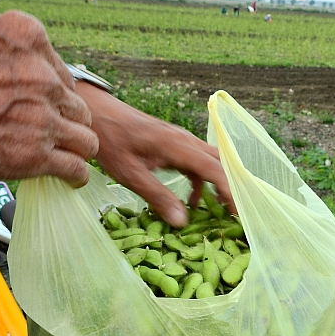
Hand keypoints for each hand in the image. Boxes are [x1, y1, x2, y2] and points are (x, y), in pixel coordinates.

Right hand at [0, 11, 97, 185]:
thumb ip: (4, 56)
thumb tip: (14, 77)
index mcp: (27, 37)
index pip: (62, 73)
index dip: (53, 96)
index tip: (44, 107)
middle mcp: (43, 75)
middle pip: (76, 108)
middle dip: (65, 122)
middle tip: (50, 135)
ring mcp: (42, 115)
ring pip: (84, 140)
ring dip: (74, 149)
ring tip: (63, 159)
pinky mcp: (34, 154)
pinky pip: (75, 169)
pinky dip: (74, 176)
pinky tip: (68, 179)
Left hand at [77, 82, 235, 227]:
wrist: (96, 113)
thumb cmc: (111, 141)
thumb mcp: (131, 174)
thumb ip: (158, 197)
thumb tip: (182, 222)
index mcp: (178, 146)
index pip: (214, 170)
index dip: (229, 191)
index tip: (238, 213)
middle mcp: (185, 140)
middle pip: (220, 162)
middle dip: (231, 187)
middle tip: (235, 213)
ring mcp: (181, 139)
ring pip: (211, 161)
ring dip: (217, 184)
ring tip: (218, 210)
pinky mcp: (174, 142)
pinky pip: (197, 162)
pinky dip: (201, 181)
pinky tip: (192, 200)